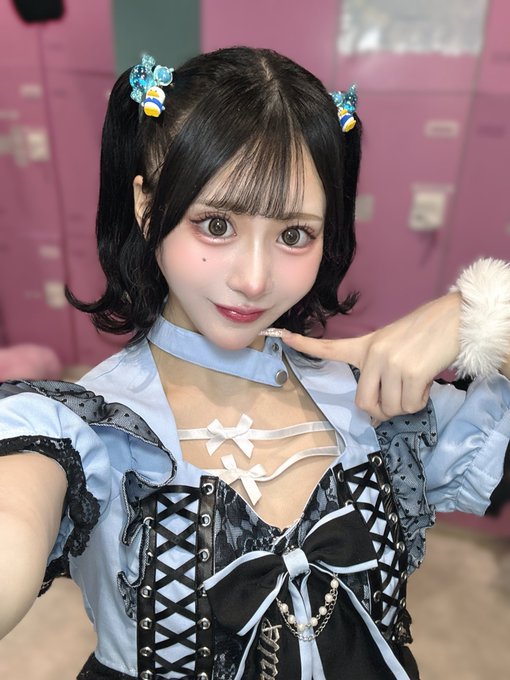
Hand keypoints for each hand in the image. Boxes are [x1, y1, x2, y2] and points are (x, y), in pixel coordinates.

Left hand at [282, 293, 460, 421]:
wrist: (457, 319)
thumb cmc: (429, 334)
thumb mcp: (396, 347)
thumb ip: (381, 375)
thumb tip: (376, 416)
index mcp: (366, 345)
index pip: (329, 347)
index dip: (304, 344)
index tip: (280, 335)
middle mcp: (373, 354)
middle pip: (364, 403)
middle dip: (382, 411)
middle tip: (398, 400)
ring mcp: (390, 364)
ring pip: (390, 408)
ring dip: (406, 405)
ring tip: (418, 383)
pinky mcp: (410, 373)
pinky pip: (410, 405)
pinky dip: (421, 401)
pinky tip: (427, 382)